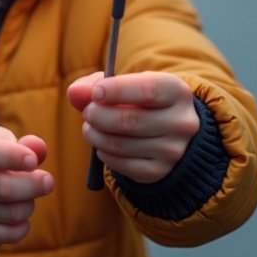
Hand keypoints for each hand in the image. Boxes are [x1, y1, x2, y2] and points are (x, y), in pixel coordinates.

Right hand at [0, 125, 52, 244]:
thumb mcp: (0, 139)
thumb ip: (23, 144)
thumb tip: (39, 148)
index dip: (13, 157)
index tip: (33, 161)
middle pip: (0, 189)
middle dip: (32, 186)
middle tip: (48, 181)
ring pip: (9, 213)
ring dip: (28, 205)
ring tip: (28, 196)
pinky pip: (6, 235)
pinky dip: (23, 226)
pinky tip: (23, 215)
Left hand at [67, 71, 199, 183]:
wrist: (168, 132)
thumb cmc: (139, 101)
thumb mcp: (125, 86)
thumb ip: (95, 85)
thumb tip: (74, 92)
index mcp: (177, 91)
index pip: (148, 90)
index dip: (117, 90)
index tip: (96, 93)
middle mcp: (181, 122)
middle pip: (130, 120)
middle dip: (98, 116)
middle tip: (88, 112)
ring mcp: (172, 150)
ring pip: (121, 145)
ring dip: (95, 135)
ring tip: (90, 127)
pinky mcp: (159, 171)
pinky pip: (122, 165)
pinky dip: (104, 154)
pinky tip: (103, 145)